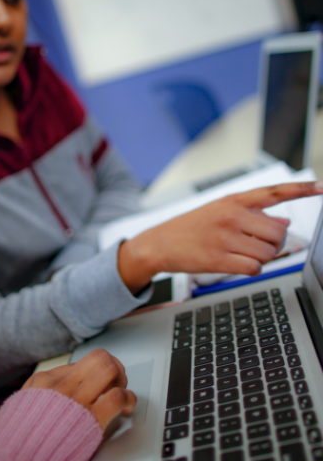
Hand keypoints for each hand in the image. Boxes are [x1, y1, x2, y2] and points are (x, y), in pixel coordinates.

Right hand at [22, 349, 136, 430]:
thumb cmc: (20, 440)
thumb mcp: (23, 405)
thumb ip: (42, 392)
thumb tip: (64, 387)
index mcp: (44, 380)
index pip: (81, 363)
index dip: (94, 372)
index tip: (99, 383)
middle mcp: (62, 385)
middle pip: (98, 358)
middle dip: (113, 367)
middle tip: (116, 382)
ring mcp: (76, 400)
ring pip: (109, 369)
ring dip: (121, 380)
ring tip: (120, 393)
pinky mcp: (91, 419)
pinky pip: (117, 397)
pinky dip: (128, 399)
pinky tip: (125, 408)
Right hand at [118, 181, 322, 292]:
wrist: (159, 243)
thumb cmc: (191, 227)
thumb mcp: (220, 213)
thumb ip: (254, 216)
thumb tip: (285, 222)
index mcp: (233, 200)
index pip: (274, 192)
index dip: (302, 190)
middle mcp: (231, 215)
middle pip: (277, 233)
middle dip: (273, 244)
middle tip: (258, 246)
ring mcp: (225, 236)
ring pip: (268, 253)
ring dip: (262, 258)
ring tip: (243, 255)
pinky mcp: (219, 258)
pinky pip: (253, 268)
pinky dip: (251, 269)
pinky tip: (237, 265)